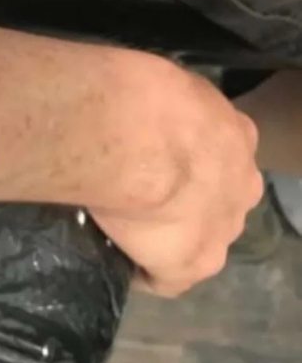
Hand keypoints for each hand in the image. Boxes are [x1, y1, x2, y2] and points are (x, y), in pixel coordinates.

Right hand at [88, 52, 262, 297]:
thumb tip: (136, 101)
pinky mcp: (189, 264)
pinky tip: (121, 263)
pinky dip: (145, 273)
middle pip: (218, 201)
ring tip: (129, 228)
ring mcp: (221, 229)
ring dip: (171, 237)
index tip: (158, 160)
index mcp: (235, 134)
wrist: (138, 139)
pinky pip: (167, 279)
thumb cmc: (145, 98)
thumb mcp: (161, 83)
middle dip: (188, 201)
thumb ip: (164, 100)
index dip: (190, 160)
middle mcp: (241, 185)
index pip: (219, 153)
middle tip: (143, 193)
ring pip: (199, 240)